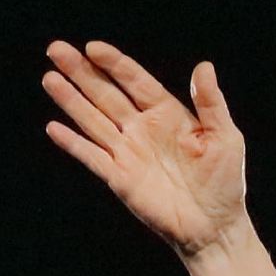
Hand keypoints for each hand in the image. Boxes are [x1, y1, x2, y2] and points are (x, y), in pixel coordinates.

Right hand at [39, 39, 250, 256]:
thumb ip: (211, 103)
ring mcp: (128, 153)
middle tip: (56, 49)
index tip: (92, 47)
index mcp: (166, 113)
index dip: (113, 63)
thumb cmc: (225, 182)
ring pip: (93, 120)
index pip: (134, 80)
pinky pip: (92, 157)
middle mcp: (142, 128)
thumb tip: (204, 67)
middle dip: (81, 72)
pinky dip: (73, 143)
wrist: (214, 228)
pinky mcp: (120, 178)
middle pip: (105, 93)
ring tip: (49, 78)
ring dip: (71, 100)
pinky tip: (54, 127)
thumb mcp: (225, 137)